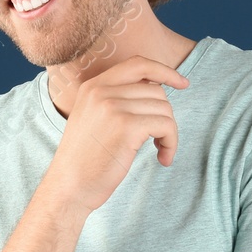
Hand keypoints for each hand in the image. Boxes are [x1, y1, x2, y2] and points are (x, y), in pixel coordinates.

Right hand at [44, 55, 189, 212]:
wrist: (69, 187)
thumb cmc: (85, 160)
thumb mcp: (93, 119)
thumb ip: (116, 100)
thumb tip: (157, 91)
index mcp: (93, 86)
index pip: (138, 63)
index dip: (164, 71)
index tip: (182, 83)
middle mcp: (102, 91)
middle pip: (156, 91)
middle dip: (165, 116)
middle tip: (159, 140)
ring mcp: (113, 106)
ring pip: (164, 109)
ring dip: (170, 133)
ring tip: (160, 151)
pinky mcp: (126, 126)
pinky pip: (166, 126)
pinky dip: (172, 143)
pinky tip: (163, 159)